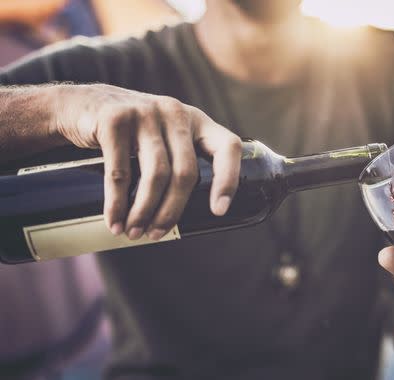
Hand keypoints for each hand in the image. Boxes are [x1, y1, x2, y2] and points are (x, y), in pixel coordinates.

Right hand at [52, 84, 241, 239]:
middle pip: (186, 172)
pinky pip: (120, 171)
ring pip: (156, 174)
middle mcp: (175, 113)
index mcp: (196, 121)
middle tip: (155, 234)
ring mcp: (145, 113)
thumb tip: (186, 218)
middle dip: (172, 211)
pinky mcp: (114, 119)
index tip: (219, 211)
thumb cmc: (129, 133)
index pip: (227, 147)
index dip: (228, 180)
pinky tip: (115, 221)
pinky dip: (117, 203)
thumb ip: (179, 159)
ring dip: (145, 211)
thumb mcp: (162, 136)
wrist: (78, 104)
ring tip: (134, 233)